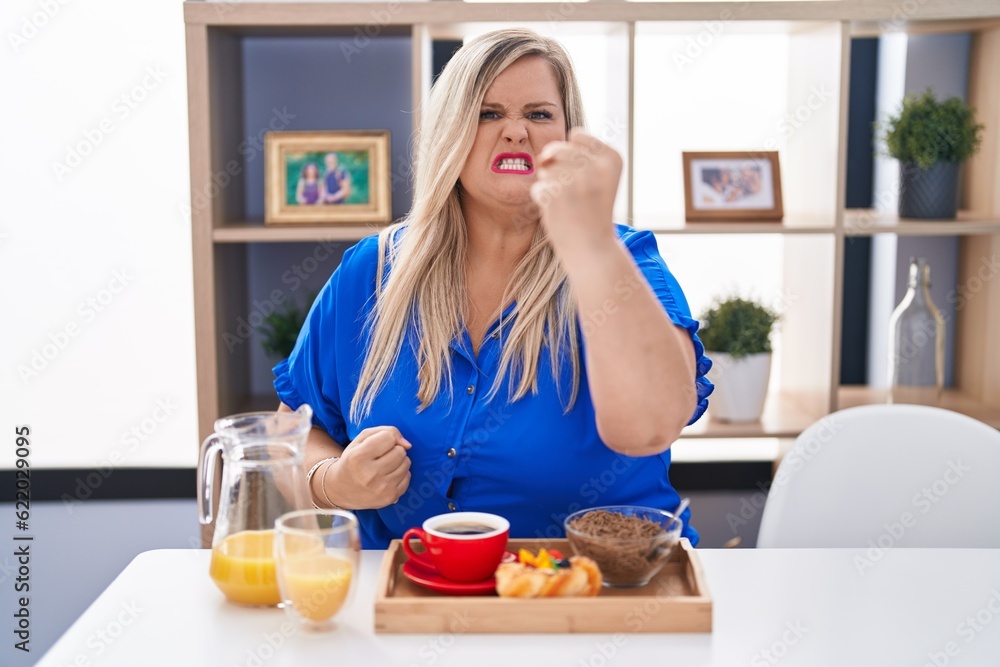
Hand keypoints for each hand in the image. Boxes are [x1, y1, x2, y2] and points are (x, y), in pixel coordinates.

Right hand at [327, 426, 411, 508]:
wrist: (341, 490)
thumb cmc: (353, 460)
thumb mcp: (360, 440)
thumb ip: (385, 431)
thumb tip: (408, 444)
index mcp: (359, 457)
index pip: (389, 437)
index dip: (386, 438)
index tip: (378, 445)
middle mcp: (370, 474)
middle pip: (400, 451)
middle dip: (393, 450)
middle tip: (381, 456)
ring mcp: (381, 488)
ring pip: (406, 463)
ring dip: (398, 462)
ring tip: (384, 466)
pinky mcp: (390, 497)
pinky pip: (408, 477)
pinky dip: (401, 474)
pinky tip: (387, 477)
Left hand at [530, 128, 621, 257]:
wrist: (592, 247)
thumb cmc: (592, 209)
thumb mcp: (599, 176)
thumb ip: (577, 153)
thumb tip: (543, 155)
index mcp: (612, 158)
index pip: (577, 135)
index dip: (573, 156)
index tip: (586, 178)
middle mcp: (597, 167)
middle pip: (557, 149)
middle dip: (558, 169)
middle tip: (573, 192)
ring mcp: (576, 180)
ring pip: (545, 168)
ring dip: (550, 185)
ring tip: (569, 203)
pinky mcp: (555, 196)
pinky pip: (538, 187)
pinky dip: (544, 200)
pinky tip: (560, 212)